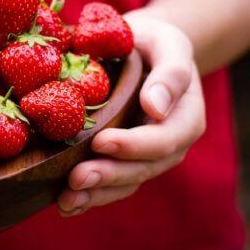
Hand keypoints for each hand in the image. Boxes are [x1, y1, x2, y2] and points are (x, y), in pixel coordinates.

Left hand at [57, 11, 205, 216]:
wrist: (141, 53)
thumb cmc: (152, 44)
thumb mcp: (168, 44)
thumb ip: (171, 73)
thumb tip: (156, 108)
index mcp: (184, 118)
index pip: (163, 139)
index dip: (133, 145)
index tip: (101, 141)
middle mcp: (168, 145)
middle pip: (141, 169)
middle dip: (108, 176)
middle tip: (76, 179)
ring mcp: (145, 157)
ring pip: (124, 183)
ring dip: (95, 195)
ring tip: (66, 201)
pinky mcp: (124, 161)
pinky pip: (111, 184)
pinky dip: (89, 196)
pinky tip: (65, 205)